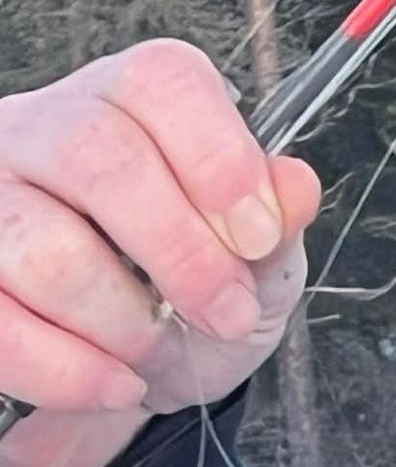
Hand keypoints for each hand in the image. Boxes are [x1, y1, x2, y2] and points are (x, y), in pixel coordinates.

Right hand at [0, 40, 321, 466]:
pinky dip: (69, 373)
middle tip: (226, 315)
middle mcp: (46, 132)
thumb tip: (295, 187)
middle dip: (181, 255)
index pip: (161, 83)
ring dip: (121, 322)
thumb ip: (276, 226)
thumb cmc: (195, 293)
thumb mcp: (258, 263)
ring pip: (43, 248)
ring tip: (156, 348)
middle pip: (97, 156)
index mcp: (131, 104)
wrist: (146, 366)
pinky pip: (2, 326)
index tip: (258, 238)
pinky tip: (117, 383)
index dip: (218, 160)